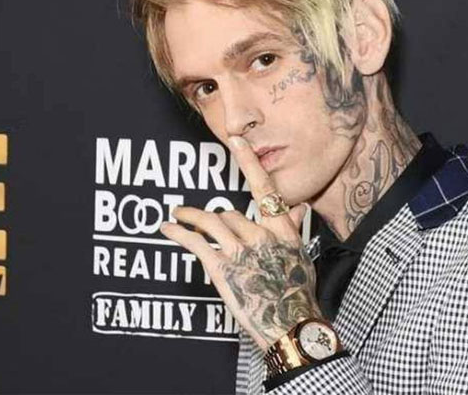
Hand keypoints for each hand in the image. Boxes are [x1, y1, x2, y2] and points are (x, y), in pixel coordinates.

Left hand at [160, 135, 322, 350]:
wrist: (290, 326)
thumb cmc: (297, 295)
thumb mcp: (299, 257)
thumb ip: (294, 229)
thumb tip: (299, 208)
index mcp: (281, 231)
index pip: (264, 188)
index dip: (248, 162)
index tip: (236, 140)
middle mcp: (261, 235)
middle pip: (231, 213)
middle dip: (215, 218)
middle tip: (200, 218)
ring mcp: (240, 251)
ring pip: (211, 222)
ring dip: (190, 216)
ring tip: (177, 213)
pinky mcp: (222, 269)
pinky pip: (195, 242)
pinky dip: (178, 232)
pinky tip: (167, 228)